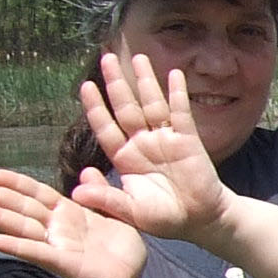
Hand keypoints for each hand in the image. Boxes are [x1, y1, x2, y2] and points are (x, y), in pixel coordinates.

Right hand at [0, 168, 146, 277]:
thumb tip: (88, 170)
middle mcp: (57, 229)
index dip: (15, 183)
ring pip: (23, 228)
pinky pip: (37, 252)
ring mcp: (57, 246)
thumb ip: (101, 193)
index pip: (37, 193)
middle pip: (23, 208)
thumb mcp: (117, 215)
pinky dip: (16, 245)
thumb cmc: (122, 253)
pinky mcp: (64, 264)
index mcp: (68, 214)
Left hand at [68, 50, 231, 243]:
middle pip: (126, 107)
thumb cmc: (165, 217)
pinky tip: (174, 75)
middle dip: (116, 83)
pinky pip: (181, 112)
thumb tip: (76, 192)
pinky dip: (178, 93)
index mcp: (125, 158)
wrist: (201, 220)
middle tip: (106, 57)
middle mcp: (143, 143)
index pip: (106, 126)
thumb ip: (106, 200)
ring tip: (139, 57)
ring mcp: (165, 139)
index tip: (85, 86)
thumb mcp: (131, 212)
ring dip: (145, 80)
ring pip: (152, 104)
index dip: (95, 107)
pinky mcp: (188, 139)